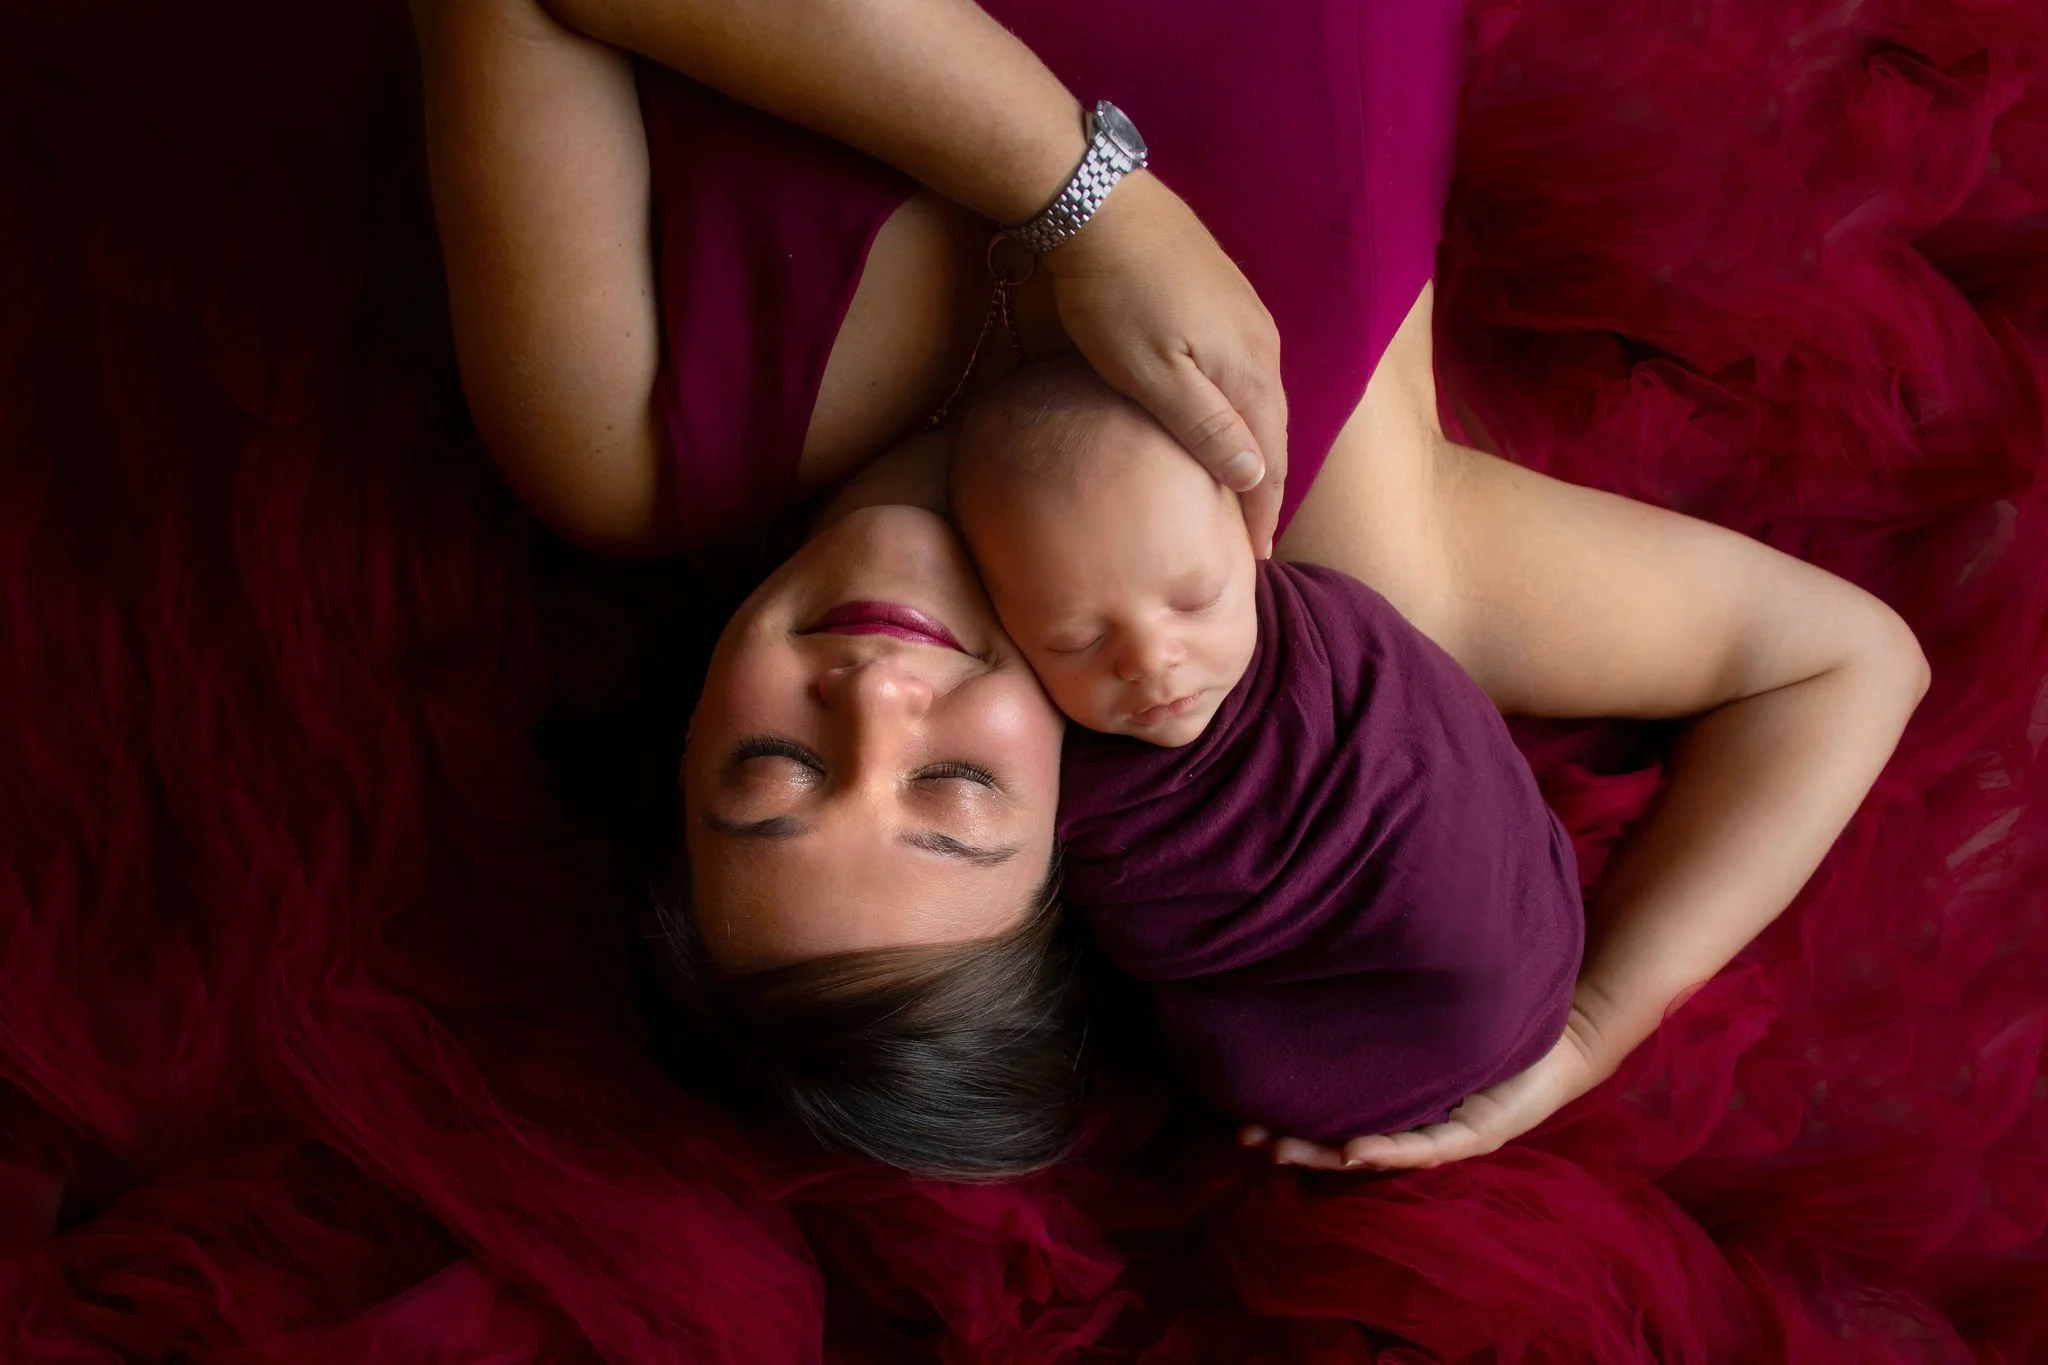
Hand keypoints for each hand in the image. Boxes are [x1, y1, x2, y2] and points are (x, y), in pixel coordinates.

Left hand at [1044, 173, 1288, 555]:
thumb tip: (1257, 477)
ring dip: (1256, 445)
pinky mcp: (1225, 293)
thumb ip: (1206, 427)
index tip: (1257, 557)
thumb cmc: (1114, 296)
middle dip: (1265, 485)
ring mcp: (1246, 314)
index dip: (1264, 510)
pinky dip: (1243, 407)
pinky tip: (1224, 418)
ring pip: (1262, 398)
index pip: (1269, 459)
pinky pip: (1247, 368)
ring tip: (1242, 486)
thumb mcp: (1152, 374)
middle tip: (1253, 534)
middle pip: (1274, 430)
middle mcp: (1261, 344)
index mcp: (1248, 370)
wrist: (1098, 203)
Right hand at [1240, 1009, 1606, 1171]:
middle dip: (1291, 1143)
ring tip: (1280, 1149)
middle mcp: (1418, 1124)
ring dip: (1324, 1154)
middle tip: (1245, 1137)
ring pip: (1374, 1152)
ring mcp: (1446, 1133)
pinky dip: (1389, 1149)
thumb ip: (1392, 1000)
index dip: (1289, 1114)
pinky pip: (1428, 1146)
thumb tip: (1338, 957)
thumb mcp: (1432, 1007)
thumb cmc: (1498, 1015)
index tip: (1240, 1108)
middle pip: (1341, 1140)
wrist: (1569, 1032)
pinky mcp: (1479, 1134)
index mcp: (1401, 1100)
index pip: (1335, 1113)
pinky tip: (1353, 1148)